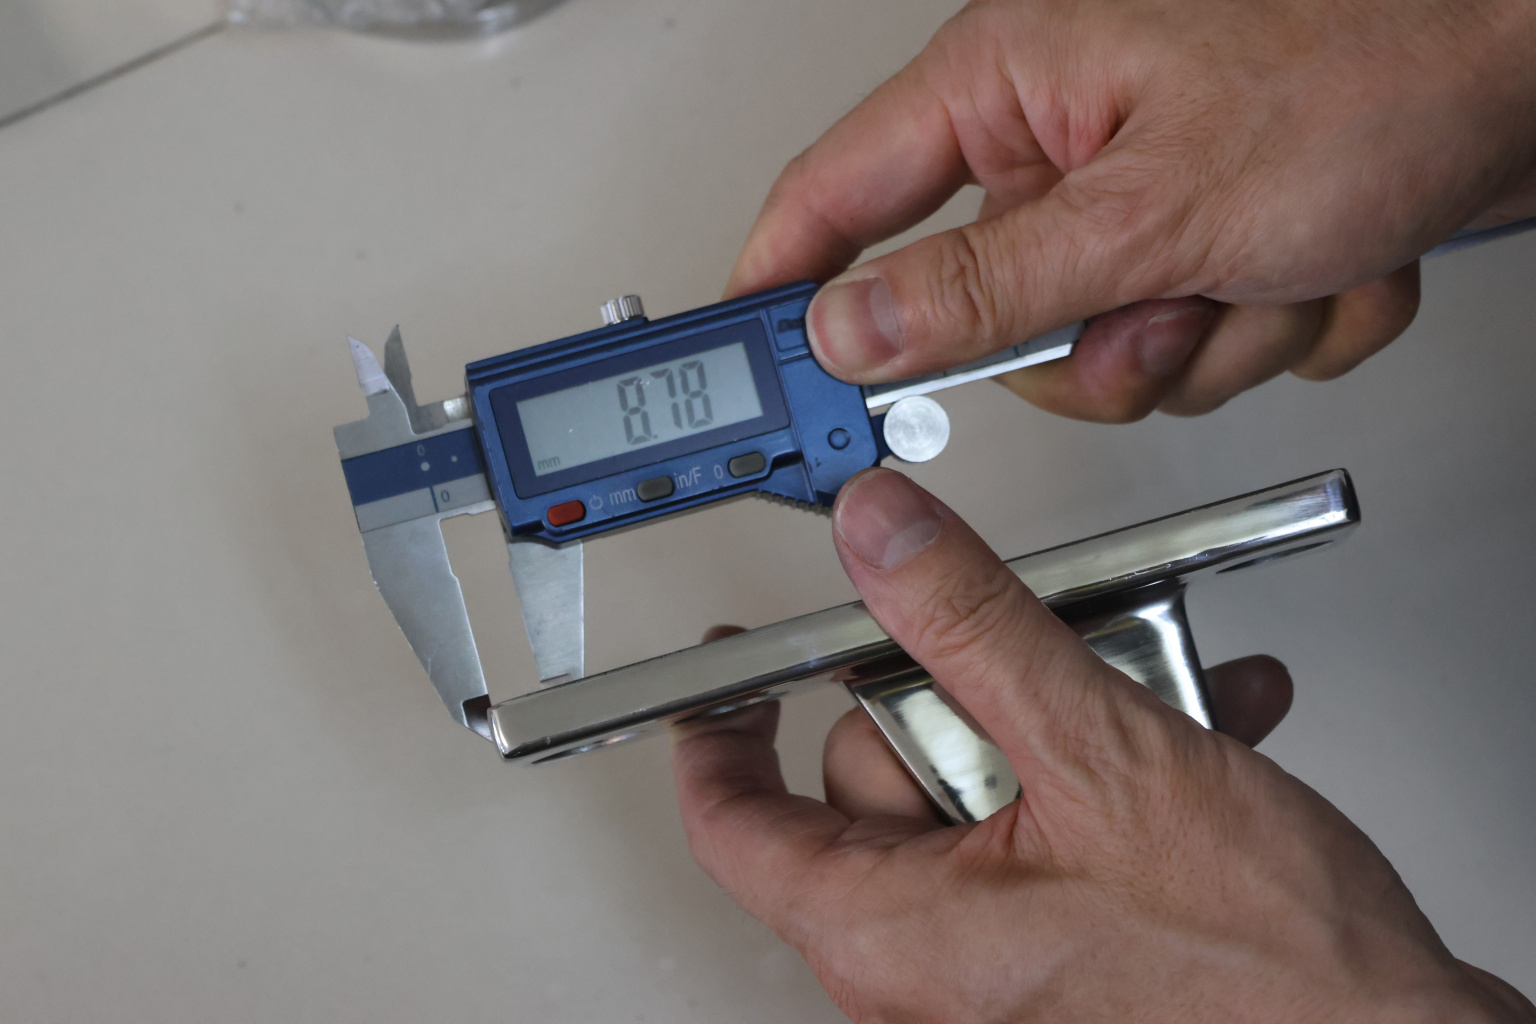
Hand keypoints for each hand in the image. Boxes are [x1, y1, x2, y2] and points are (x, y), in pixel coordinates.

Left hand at [671, 469, 1533, 1021]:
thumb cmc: (1263, 973)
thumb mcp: (1099, 756)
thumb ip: (972, 627)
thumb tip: (882, 536)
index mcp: (889, 935)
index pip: (733, 825)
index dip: (719, 731)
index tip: (729, 668)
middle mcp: (922, 963)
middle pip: (872, 775)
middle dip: (964, 701)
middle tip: (1049, 679)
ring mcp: (991, 957)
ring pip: (970, 783)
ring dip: (1060, 715)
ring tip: (1154, 698)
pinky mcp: (1058, 944)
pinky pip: (1037, 822)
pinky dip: (1102, 764)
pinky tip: (1189, 725)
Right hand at [726, 0, 1535, 419]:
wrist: (1532, 68)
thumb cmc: (1375, 65)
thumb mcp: (1153, 208)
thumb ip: (984, 286)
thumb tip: (852, 329)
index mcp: (1010, 86)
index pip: (834, 196)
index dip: (780, 282)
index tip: (751, 360)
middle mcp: (1065, 137)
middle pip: (993, 314)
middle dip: (1100, 345)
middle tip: (1158, 312)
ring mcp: (1140, 192)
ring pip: (1110, 350)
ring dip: (1211, 339)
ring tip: (1275, 266)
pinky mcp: (1207, 234)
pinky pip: (1197, 342)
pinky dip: (1272, 325)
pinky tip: (1324, 258)